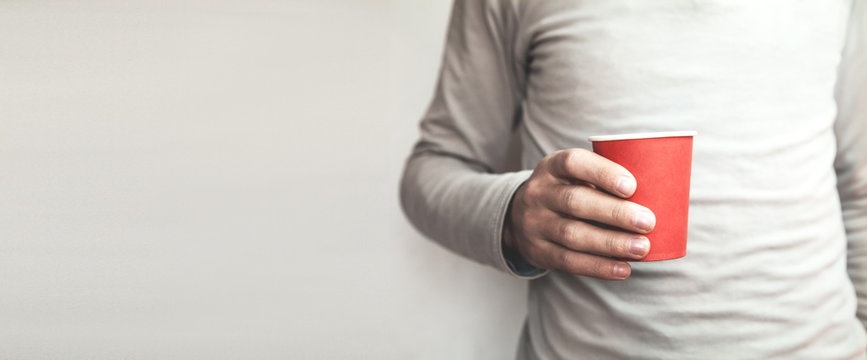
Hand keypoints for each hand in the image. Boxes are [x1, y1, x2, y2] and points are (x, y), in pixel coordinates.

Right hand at [504, 149, 655, 279]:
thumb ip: (604, 180)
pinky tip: (624, 269)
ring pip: (573, 235)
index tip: (632, 186)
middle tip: (648, 222)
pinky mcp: (539, 251)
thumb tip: (661, 193)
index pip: (574, 163)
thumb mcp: (573, 175)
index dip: (602, 173)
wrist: (519, 218)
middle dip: (615, 213)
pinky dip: (599, 267)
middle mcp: (539, 193)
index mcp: (552, 167)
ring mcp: (535, 224)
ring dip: (611, 243)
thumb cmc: (566, 191)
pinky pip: (569, 261)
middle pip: (575, 202)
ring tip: (642, 248)